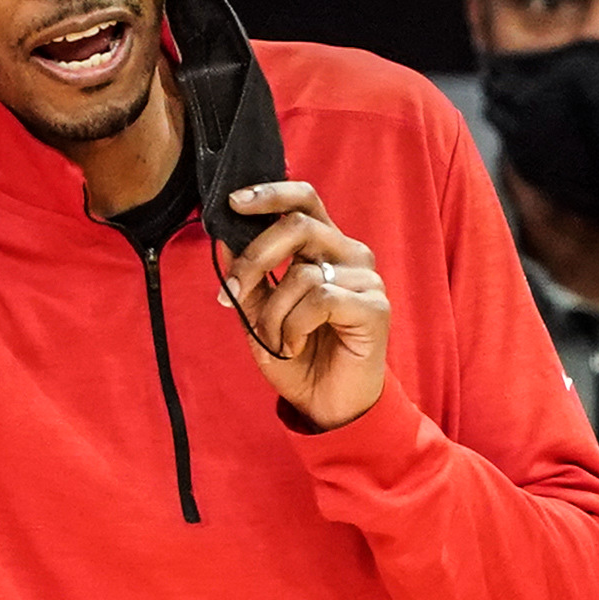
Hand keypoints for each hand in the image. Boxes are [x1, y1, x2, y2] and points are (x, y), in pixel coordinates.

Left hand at [216, 181, 391, 430]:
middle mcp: (349, 254)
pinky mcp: (375, 307)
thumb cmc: (298, 357)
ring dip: (273, 313)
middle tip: (233, 290)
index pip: (304, 200)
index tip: (234, 202)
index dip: (271, 194)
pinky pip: (319, 300)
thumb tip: (223, 239)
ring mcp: (366, 279)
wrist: (326, 405)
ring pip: (303, 273)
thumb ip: (247, 279)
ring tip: (273, 341)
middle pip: (298, 226)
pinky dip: (294, 327)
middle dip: (255, 257)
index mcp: (325, 246)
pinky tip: (293, 346)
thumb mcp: (259, 315)